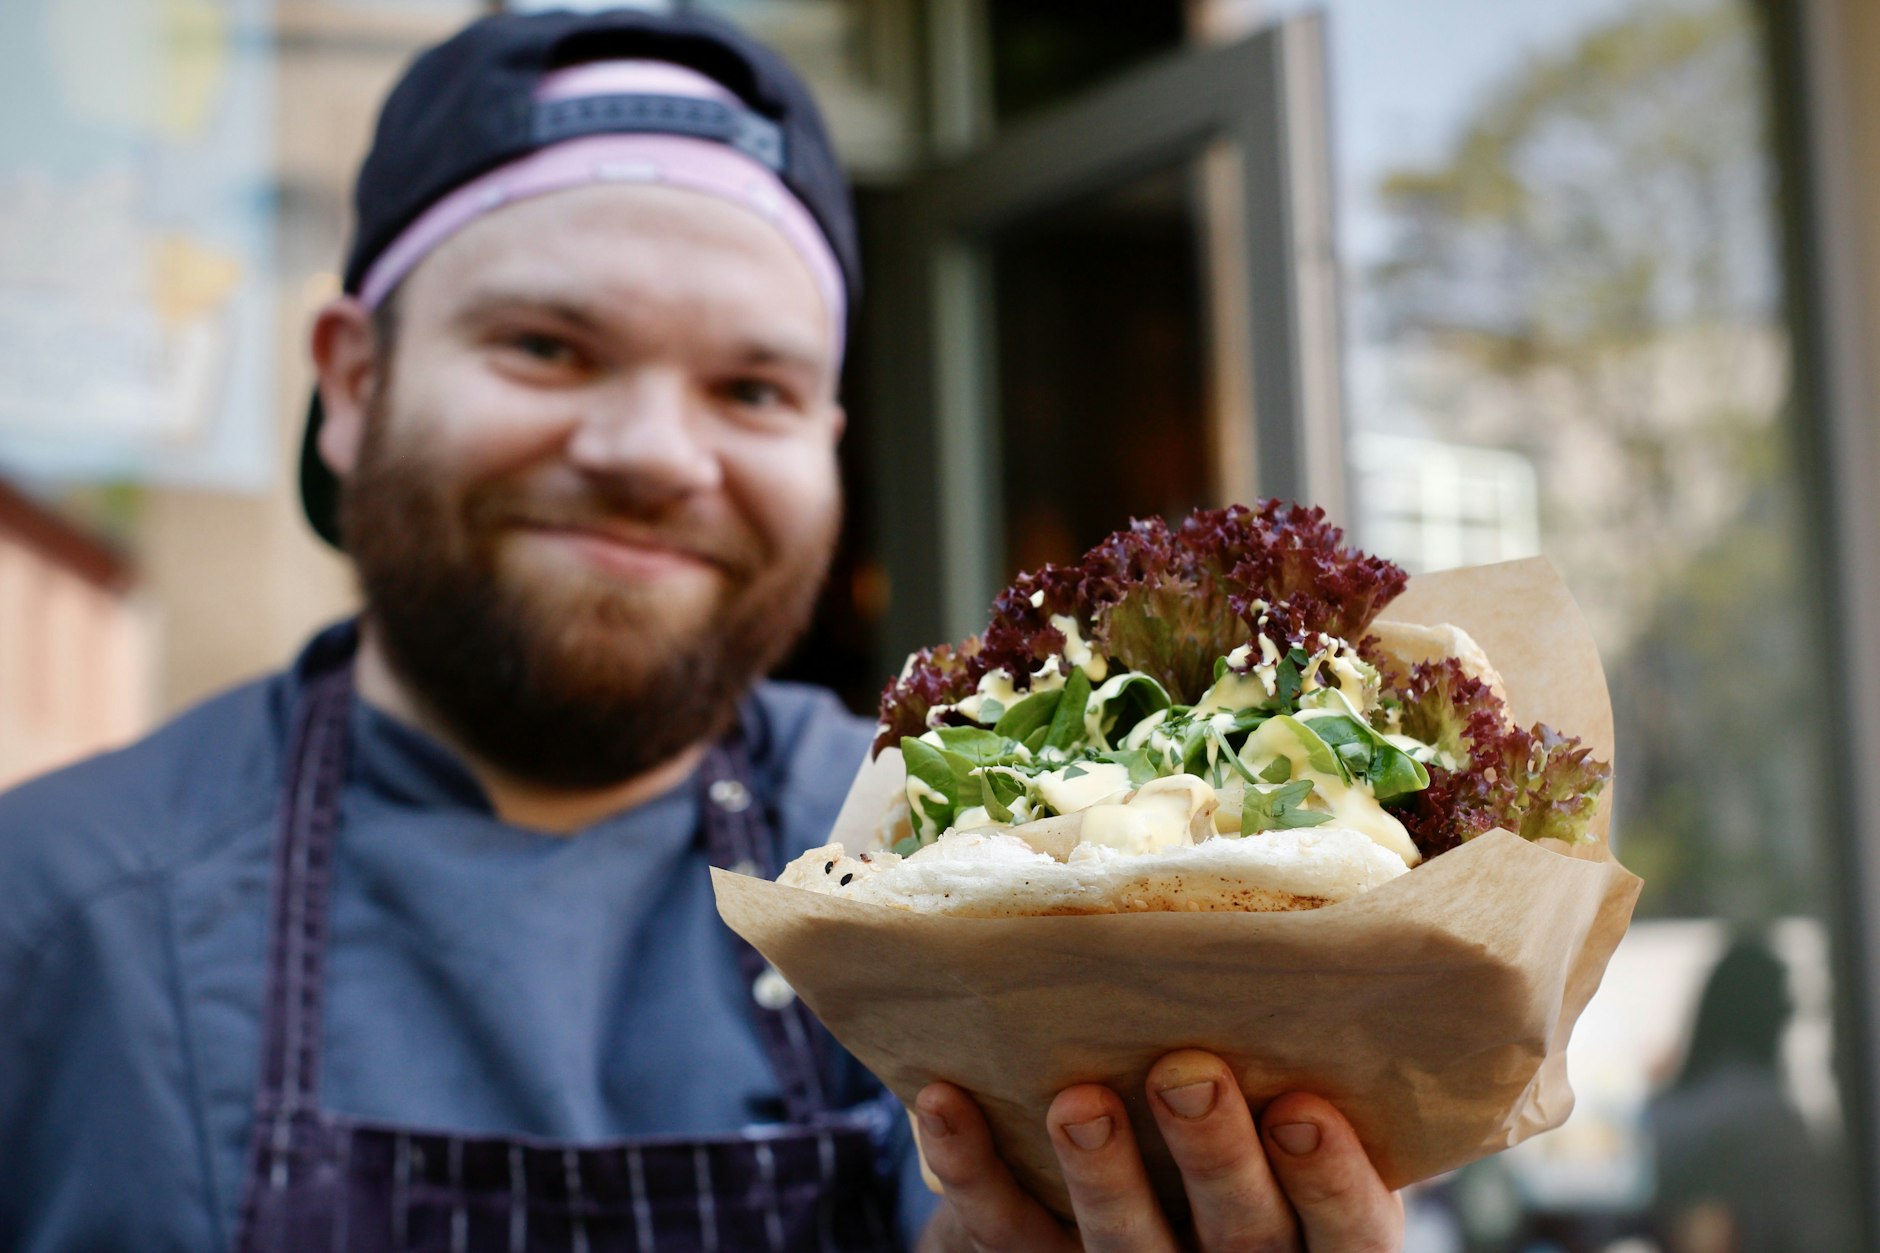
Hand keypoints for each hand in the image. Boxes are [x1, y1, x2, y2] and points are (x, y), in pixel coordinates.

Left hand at [914, 1050, 1402, 1251]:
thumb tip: (1305, 907)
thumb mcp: (1288, 1082)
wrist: (1128, 1186)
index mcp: (1312, 1224)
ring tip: (1079, 1099)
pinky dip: (972, 1167)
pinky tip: (948, 1100)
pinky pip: (1006, 1229)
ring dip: (1101, 1174)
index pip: (1347, 1231)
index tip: (1301, 1105)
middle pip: (1240, 1239)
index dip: (1332, 1180)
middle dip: (1213, 1158)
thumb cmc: (1236, 1102)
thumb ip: (1296, 1037)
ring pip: (1123, 1247)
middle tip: (1186, 1073)